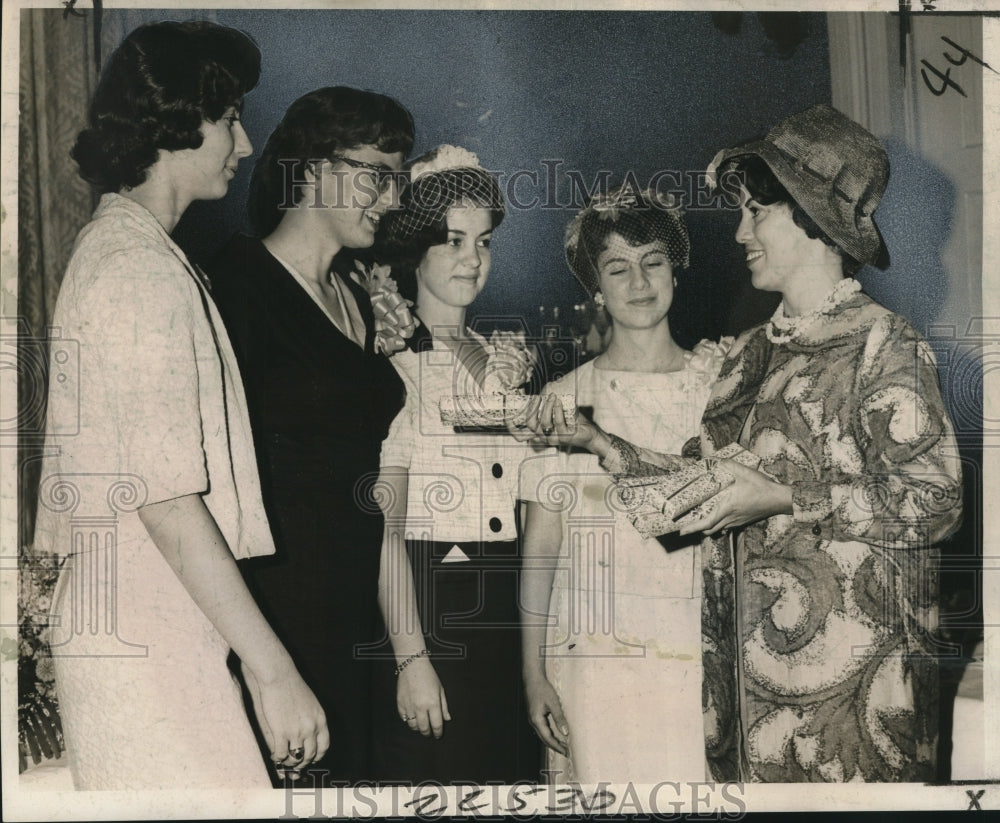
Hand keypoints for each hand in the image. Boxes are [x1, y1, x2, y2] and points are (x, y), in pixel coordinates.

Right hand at [242, 660, 328, 778]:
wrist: (279, 676)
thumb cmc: (292, 687)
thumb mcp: (310, 703)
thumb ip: (312, 719)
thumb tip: (310, 734)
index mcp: (320, 719)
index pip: (324, 746)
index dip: (317, 756)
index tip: (311, 758)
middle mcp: (311, 728)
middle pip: (310, 755)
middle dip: (302, 762)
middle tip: (295, 764)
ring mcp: (297, 732)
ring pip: (296, 758)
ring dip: (289, 762)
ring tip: (283, 760)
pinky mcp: (281, 733)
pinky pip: (281, 754)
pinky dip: (277, 758)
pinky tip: (274, 755)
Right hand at [397, 657, 450, 738]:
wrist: (413, 666)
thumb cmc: (428, 676)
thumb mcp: (440, 689)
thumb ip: (444, 706)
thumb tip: (447, 719)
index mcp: (433, 703)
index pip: (436, 724)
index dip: (438, 732)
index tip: (438, 735)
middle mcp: (421, 707)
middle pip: (424, 728)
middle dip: (428, 733)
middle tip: (429, 733)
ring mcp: (409, 706)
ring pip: (413, 725)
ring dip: (418, 728)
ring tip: (421, 726)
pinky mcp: (400, 704)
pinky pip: (404, 718)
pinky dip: (408, 720)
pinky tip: (412, 717)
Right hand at [507, 394, 599, 451]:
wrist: (589, 433)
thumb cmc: (572, 422)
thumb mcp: (558, 413)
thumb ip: (549, 406)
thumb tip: (544, 391)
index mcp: (539, 433)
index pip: (520, 435)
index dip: (512, 426)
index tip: (508, 413)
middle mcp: (544, 437)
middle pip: (531, 424)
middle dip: (532, 409)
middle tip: (538, 397)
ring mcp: (553, 438)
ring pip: (543, 423)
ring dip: (547, 407)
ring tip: (552, 397)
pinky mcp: (564, 438)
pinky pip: (557, 423)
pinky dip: (557, 411)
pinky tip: (558, 402)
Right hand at [524, 672, 569, 755]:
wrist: (533, 679)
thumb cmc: (543, 689)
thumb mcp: (553, 703)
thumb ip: (559, 719)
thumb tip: (566, 733)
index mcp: (536, 720)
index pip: (548, 738)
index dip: (558, 746)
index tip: (567, 752)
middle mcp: (533, 721)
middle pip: (545, 739)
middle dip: (555, 746)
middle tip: (567, 752)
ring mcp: (533, 719)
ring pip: (543, 735)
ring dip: (553, 741)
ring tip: (563, 746)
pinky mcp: (535, 715)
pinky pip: (542, 729)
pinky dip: (550, 734)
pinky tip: (556, 735)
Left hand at [677, 459, 792, 535]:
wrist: (779, 499)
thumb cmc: (762, 487)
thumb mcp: (745, 472)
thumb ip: (729, 465)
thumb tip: (717, 461)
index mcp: (728, 508)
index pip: (706, 523)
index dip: (692, 528)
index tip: (681, 531)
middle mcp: (731, 518)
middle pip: (709, 530)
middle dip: (697, 530)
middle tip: (686, 526)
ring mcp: (737, 521)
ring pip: (718, 530)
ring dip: (707, 528)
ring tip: (699, 523)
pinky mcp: (743, 521)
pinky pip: (727, 527)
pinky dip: (718, 526)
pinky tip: (718, 519)